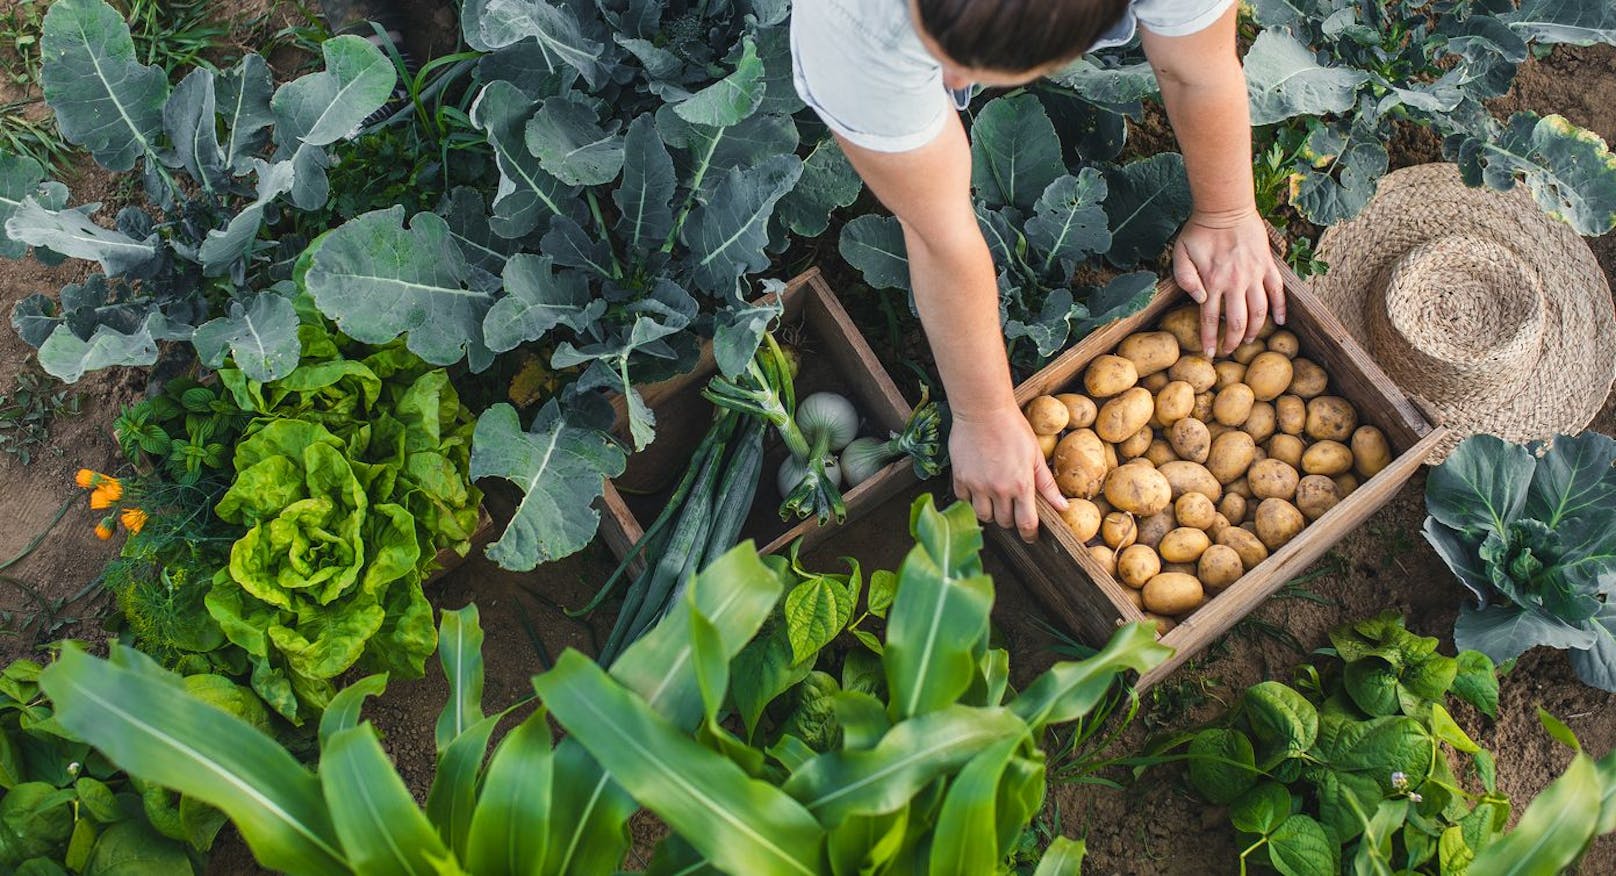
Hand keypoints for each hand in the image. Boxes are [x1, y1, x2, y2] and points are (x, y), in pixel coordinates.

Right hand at [949, 403, 1067, 541]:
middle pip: (1003, 521)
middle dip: (1009, 519)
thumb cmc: (1012, 428)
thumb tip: (1062, 506)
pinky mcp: (960, 478)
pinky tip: (977, 487)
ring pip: (982, 515)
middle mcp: (999, 490)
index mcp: (1021, 485)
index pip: (1026, 523)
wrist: (983, 410)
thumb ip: (1047, 483)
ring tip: (993, 499)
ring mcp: (977, 485)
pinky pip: (963, 500)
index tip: (1030, 537)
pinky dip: (970, 498)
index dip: (1029, 535)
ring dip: (990, 512)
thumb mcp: (1035, 455)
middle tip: (1011, 509)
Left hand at [1172, 208, 1285, 355]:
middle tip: (1229, 351)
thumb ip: (1185, 279)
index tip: (1209, 354)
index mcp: (1212, 281)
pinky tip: (1280, 322)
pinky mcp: (1268, 266)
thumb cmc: (1198, 231)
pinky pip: (1278, 291)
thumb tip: (1199, 300)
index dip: (1210, 340)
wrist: (1225, 208)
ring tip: (1249, 340)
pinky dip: (1280, 308)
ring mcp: (1254, 274)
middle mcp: (1235, 282)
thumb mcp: (1180, 253)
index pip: (1211, 319)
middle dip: (1233, 341)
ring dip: (1255, 330)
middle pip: (1238, 321)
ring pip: (1259, 311)